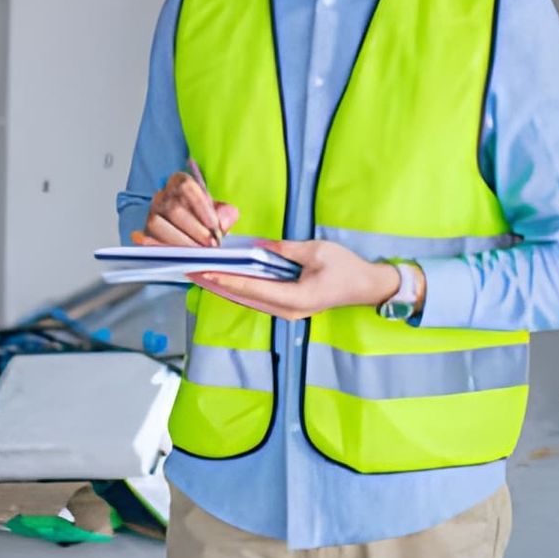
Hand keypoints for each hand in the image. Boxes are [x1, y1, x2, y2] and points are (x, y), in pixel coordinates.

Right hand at [133, 170, 237, 247]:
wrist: (192, 233)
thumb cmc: (205, 220)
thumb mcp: (219, 213)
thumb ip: (226, 215)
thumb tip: (223, 223)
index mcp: (179, 182)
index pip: (186, 187)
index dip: (200, 207)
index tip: (215, 226)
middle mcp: (162, 195)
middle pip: (173, 208)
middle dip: (194, 230)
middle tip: (211, 245)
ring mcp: (151, 213)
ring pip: (157, 224)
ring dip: (180, 241)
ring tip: (198, 253)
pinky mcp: (145, 232)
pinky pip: (148, 239)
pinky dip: (165, 249)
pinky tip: (181, 257)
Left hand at [190, 240, 403, 321]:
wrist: (366, 286)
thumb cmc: (346, 268)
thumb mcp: (316, 251)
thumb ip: (285, 249)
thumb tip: (259, 245)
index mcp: (294, 299)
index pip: (252, 288)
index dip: (226, 279)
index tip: (204, 271)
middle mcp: (286, 310)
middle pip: (244, 297)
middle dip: (218, 285)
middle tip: (192, 272)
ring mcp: (286, 311)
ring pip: (248, 300)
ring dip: (225, 288)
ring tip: (202, 276)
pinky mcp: (287, 307)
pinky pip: (257, 298)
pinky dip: (239, 289)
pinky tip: (224, 281)